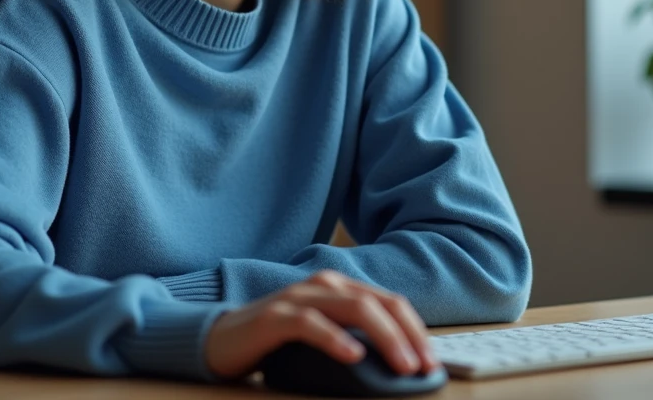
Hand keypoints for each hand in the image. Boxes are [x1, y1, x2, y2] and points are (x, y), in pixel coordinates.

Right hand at [203, 270, 438, 378]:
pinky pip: (310, 324)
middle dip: (408, 335)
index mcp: (340, 289)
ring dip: (384, 337)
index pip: (390, 303)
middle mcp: (324, 286)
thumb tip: (399, 364)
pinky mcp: (275, 317)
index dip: (416, 331)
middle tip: (424, 367)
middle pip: (379, 303)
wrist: (219, 340)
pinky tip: (353, 357)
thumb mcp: (323, 338)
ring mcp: (299, 298)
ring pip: (353, 308)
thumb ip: (354, 340)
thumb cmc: (276, 344)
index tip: (432, 363)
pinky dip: (335, 340)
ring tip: (402, 365)